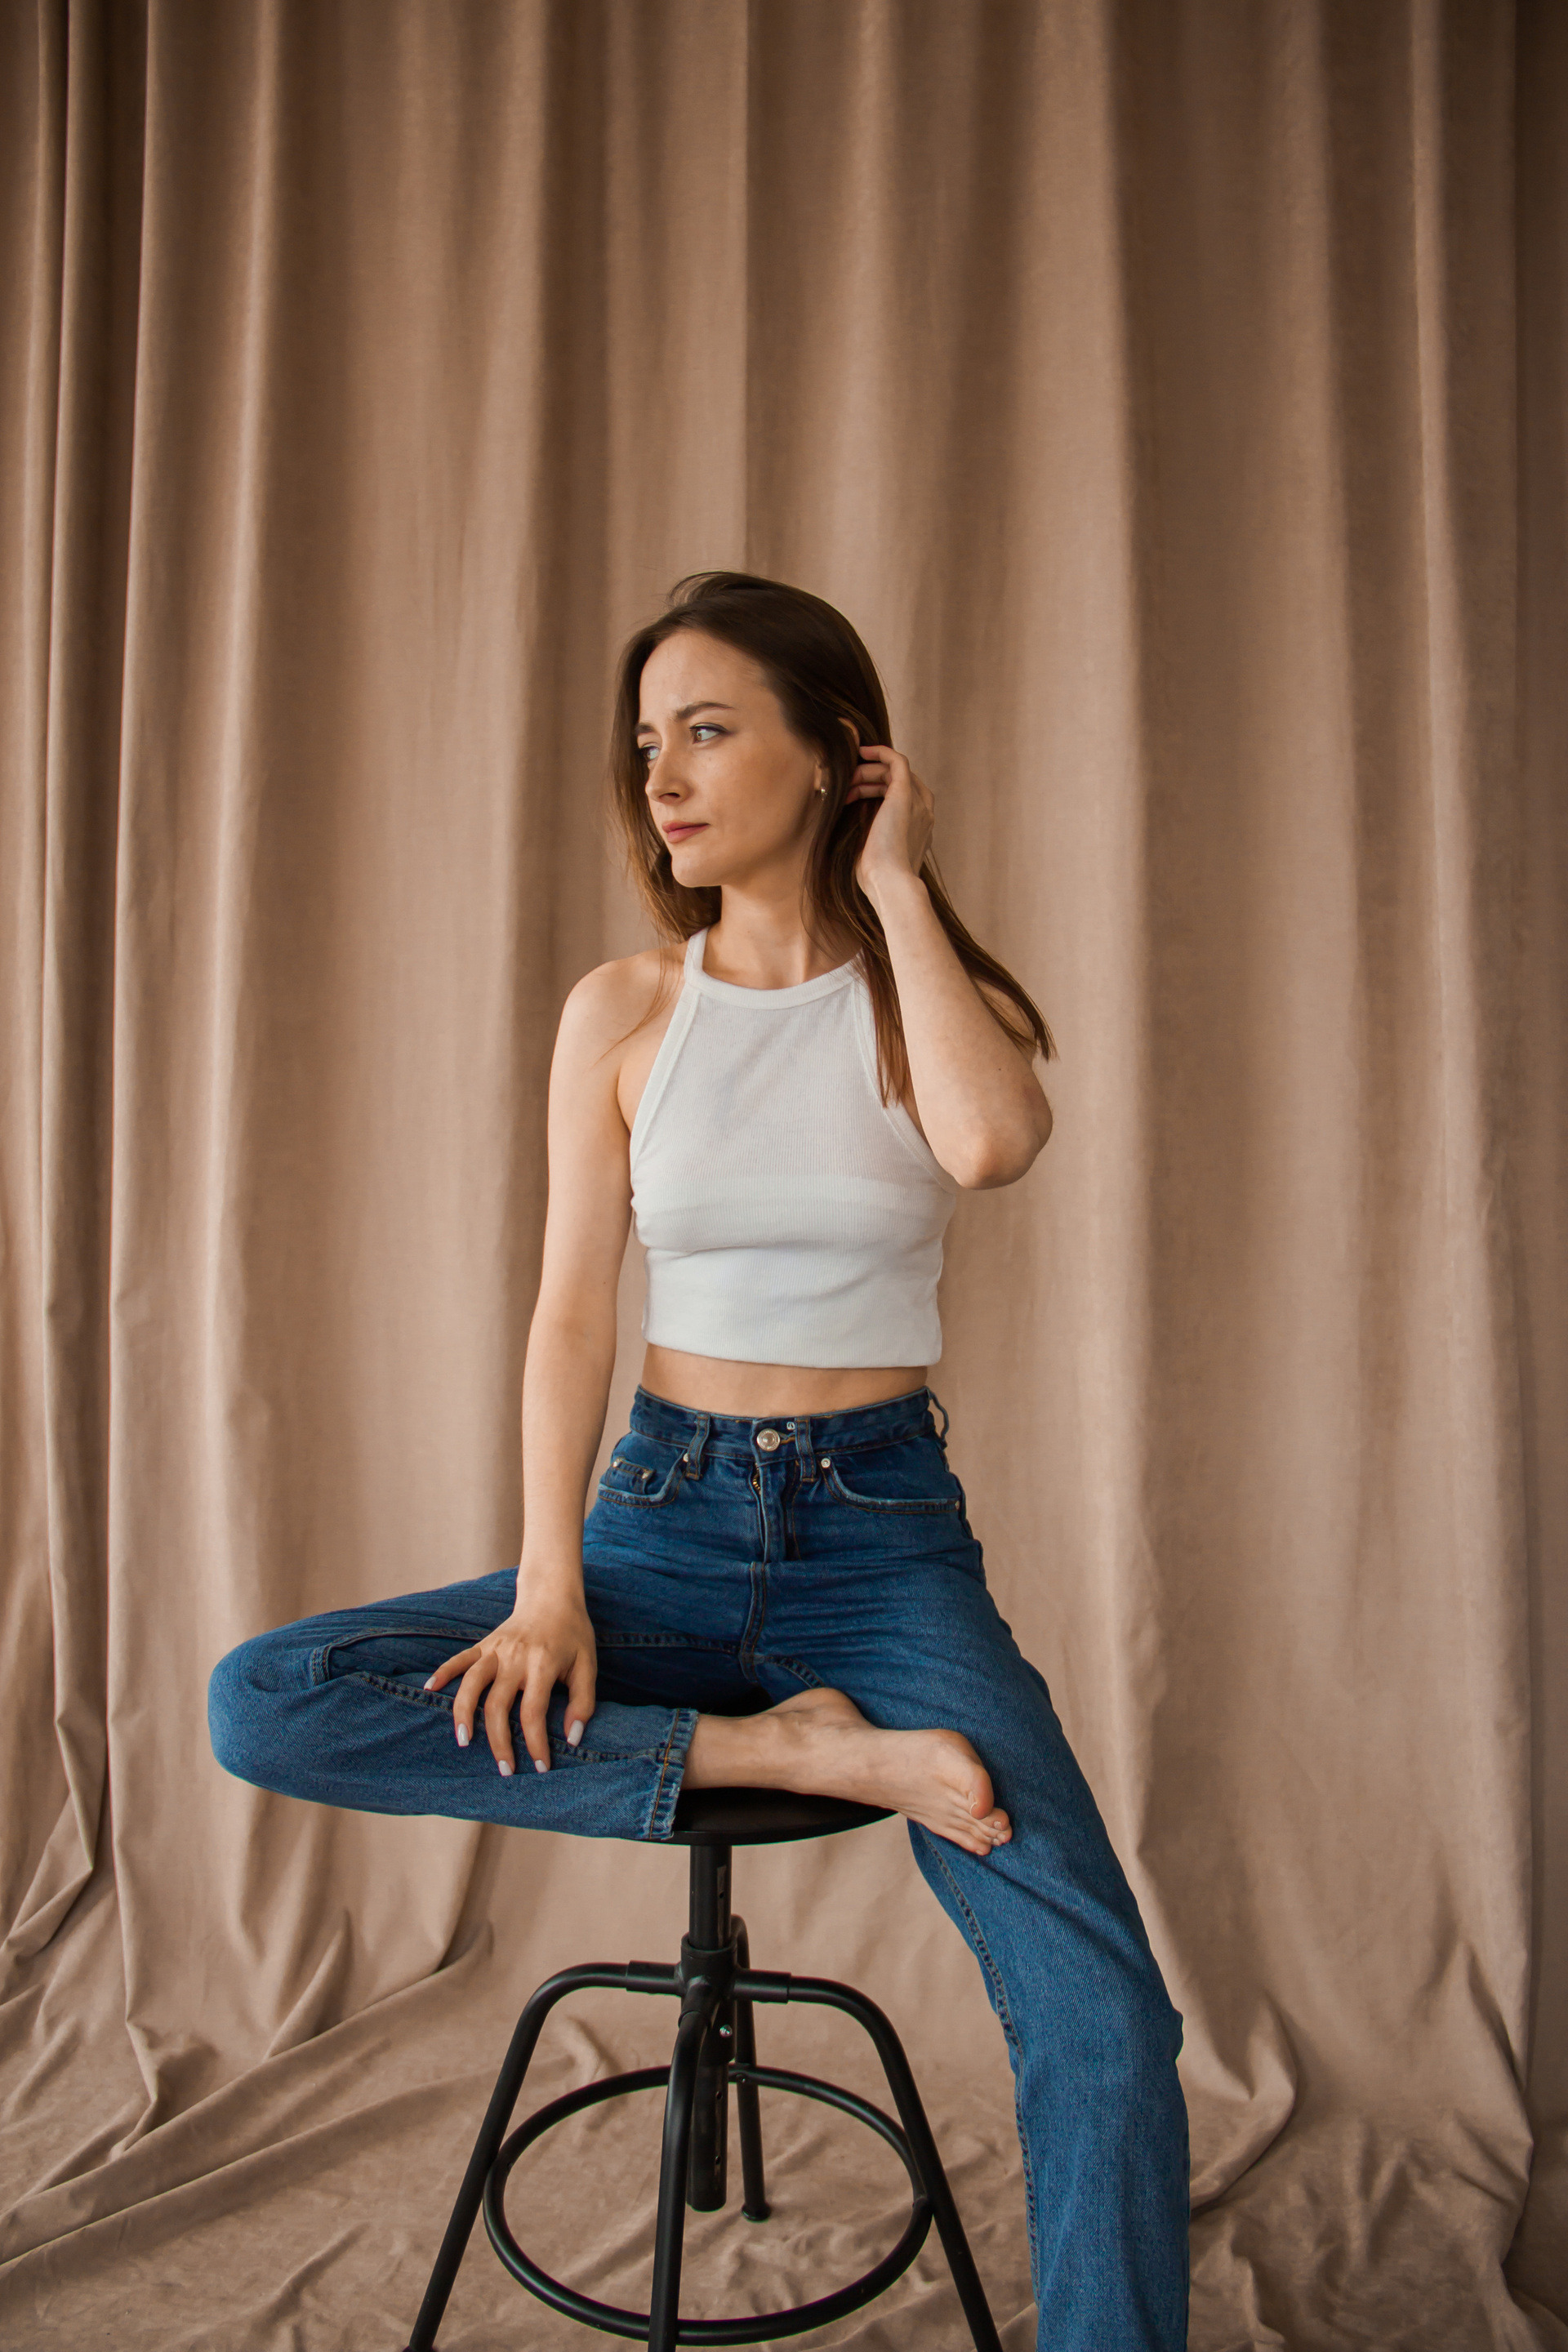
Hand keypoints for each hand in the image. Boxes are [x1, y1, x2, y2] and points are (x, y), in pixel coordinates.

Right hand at [424, 1582, 596, 1775]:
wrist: (553, 1596)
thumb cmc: (573, 1635)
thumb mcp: (588, 1665)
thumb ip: (583, 1702)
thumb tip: (572, 1738)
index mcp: (542, 1663)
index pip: (533, 1711)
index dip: (535, 1742)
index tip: (541, 1766)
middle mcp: (515, 1656)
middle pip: (498, 1704)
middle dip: (499, 1741)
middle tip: (505, 1770)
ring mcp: (496, 1649)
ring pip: (471, 1683)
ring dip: (464, 1713)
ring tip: (463, 1741)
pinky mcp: (484, 1643)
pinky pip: (459, 1658)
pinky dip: (442, 1672)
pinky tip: (429, 1689)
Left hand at [848, 743, 934, 908]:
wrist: (889, 882)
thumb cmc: (877, 876)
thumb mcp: (872, 849)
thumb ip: (870, 827)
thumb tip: (854, 807)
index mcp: (918, 828)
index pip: (901, 796)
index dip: (876, 788)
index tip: (853, 791)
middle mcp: (923, 812)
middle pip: (898, 781)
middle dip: (870, 779)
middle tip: (847, 787)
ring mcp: (918, 802)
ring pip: (894, 771)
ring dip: (868, 771)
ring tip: (847, 780)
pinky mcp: (906, 794)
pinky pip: (897, 761)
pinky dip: (881, 752)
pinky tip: (862, 752)